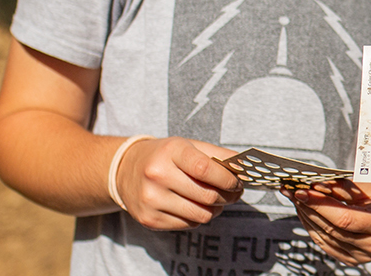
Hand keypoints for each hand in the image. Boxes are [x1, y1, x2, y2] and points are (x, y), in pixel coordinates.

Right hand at [113, 137, 242, 229]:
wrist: (125, 170)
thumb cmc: (165, 157)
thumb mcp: (188, 146)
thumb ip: (217, 156)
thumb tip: (245, 169)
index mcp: (170, 152)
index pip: (205, 169)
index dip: (228, 179)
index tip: (238, 183)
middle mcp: (157, 175)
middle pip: (207, 195)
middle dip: (228, 197)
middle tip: (234, 194)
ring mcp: (151, 199)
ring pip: (201, 214)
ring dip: (216, 210)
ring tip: (216, 201)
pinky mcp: (149, 218)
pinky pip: (189, 225)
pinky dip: (198, 217)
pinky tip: (195, 206)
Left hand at [290, 180, 370, 264]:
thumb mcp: (369, 184)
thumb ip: (341, 188)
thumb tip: (314, 187)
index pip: (344, 218)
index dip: (320, 206)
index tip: (302, 192)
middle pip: (332, 229)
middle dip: (309, 208)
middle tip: (293, 191)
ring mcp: (363, 257)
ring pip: (324, 237)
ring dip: (306, 217)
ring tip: (296, 199)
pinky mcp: (352, 259)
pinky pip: (325, 243)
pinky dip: (312, 227)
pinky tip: (305, 212)